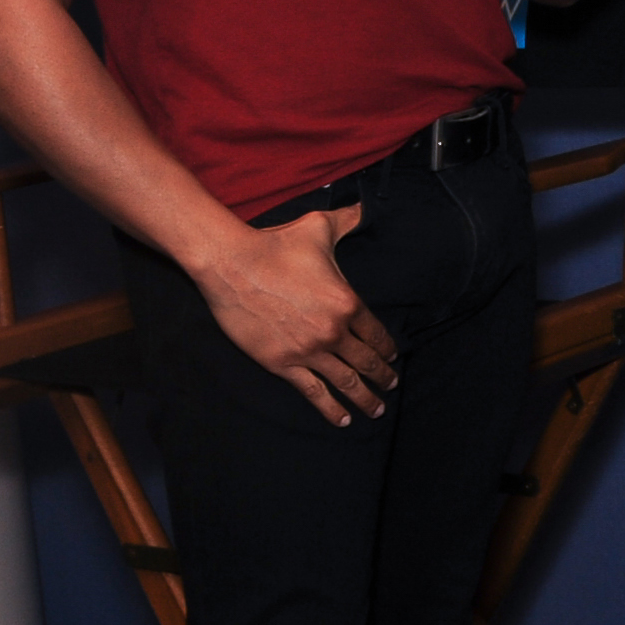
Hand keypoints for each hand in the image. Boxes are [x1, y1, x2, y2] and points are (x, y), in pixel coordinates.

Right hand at [193, 204, 398, 425]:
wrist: (231, 264)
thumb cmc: (276, 244)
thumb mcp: (320, 227)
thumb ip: (350, 219)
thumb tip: (368, 205)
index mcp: (348, 303)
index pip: (377, 334)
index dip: (387, 350)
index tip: (393, 358)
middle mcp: (333, 331)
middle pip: (366, 361)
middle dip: (382, 376)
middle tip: (390, 385)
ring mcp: (308, 350)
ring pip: (345, 381)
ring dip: (364, 398)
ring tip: (376, 410)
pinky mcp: (281, 363)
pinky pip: (312, 391)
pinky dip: (329, 407)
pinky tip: (341, 418)